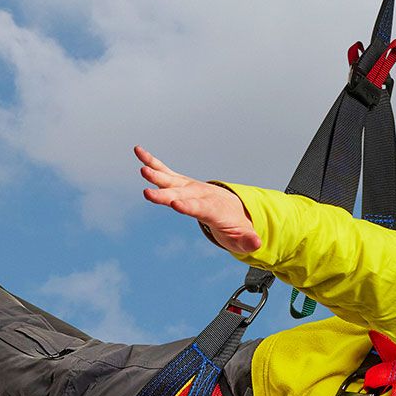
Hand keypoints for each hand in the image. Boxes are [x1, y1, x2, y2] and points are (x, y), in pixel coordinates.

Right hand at [135, 146, 261, 253]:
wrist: (232, 208)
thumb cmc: (235, 226)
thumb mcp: (243, 237)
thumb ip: (248, 240)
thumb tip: (257, 243)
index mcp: (214, 208)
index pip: (200, 208)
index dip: (188, 207)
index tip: (175, 205)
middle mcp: (201, 194)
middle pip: (181, 194)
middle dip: (165, 194)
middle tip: (148, 193)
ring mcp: (190, 186)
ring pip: (172, 180)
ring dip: (157, 175)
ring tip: (142, 170)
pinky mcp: (181, 183)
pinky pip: (165, 171)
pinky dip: (152, 162)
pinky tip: (138, 152)